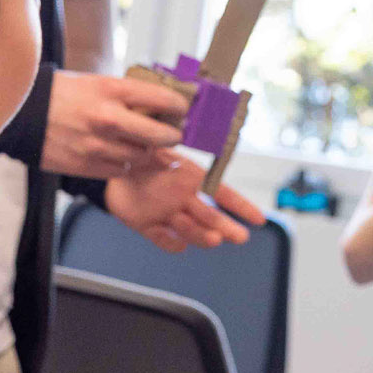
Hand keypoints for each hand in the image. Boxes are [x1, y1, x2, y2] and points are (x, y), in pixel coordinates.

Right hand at [43, 72, 186, 176]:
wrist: (24, 115)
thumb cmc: (64, 94)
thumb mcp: (98, 82)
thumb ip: (128, 95)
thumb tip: (162, 104)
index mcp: (112, 91)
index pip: (163, 99)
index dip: (180, 107)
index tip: (182, 110)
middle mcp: (108, 119)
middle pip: (160, 136)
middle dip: (173, 137)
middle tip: (175, 135)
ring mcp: (98, 146)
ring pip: (143, 158)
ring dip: (150, 154)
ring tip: (149, 147)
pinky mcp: (88, 166)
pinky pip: (122, 171)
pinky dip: (128, 166)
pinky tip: (125, 156)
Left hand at [104, 159, 266, 253]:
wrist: (113, 170)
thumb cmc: (140, 155)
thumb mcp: (154, 146)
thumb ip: (164, 147)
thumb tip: (173, 130)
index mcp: (191, 179)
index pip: (222, 194)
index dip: (241, 206)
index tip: (259, 220)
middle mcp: (184, 200)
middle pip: (210, 217)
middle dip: (227, 228)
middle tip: (240, 237)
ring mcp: (168, 214)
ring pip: (191, 230)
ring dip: (199, 234)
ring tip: (210, 237)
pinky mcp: (149, 226)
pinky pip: (164, 240)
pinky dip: (171, 242)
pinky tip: (174, 239)